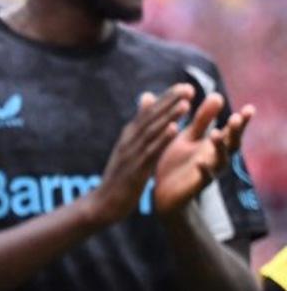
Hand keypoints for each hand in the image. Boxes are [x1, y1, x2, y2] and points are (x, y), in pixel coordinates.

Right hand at [85, 85, 192, 226]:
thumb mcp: (126, 151)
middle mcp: (129, 140)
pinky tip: (174, 129)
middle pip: (152, 118)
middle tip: (188, 88)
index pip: (149, 113)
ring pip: (153, 131)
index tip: (184, 87)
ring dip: (169, 116)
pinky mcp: (136, 169)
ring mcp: (132, 154)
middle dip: (170, 102)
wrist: (103, 203)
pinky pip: (151, 151)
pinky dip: (162, 138)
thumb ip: (137, 128)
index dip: (166, 99)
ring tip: (186, 104)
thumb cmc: (118, 177)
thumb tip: (145, 103)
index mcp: (129, 136)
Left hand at [155, 94, 253, 214]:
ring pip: (220, 160)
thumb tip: (217, 95)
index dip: (242, 121)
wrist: (163, 192)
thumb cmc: (178, 162)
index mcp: (213, 145)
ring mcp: (208, 171)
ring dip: (219, 147)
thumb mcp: (190, 137)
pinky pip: (204, 178)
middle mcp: (215, 158)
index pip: (231, 131)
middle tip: (236, 118)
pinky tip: (200, 162)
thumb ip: (202, 120)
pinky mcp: (196, 184)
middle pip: (232, 144)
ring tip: (215, 133)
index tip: (250, 108)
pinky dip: (204, 170)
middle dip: (235, 132)